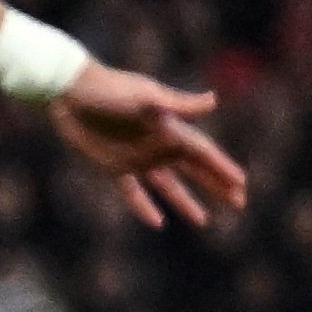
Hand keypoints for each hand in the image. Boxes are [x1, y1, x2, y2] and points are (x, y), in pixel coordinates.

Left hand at [51, 62, 246, 230]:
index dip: (222, 168)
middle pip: (193, 170)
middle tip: (239, 202)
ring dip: (185, 202)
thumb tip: (214, 101)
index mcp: (169, 128)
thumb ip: (179, 104)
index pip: (203, 153)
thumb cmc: (110, 88)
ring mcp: (136, 157)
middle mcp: (157, 145)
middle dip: (216, 185)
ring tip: (204, 221)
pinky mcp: (113, 166)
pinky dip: (144, 207)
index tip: (242, 184)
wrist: (69, 91)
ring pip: (167, 186)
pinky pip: (132, 192)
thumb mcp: (146, 96)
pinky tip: (158, 223)